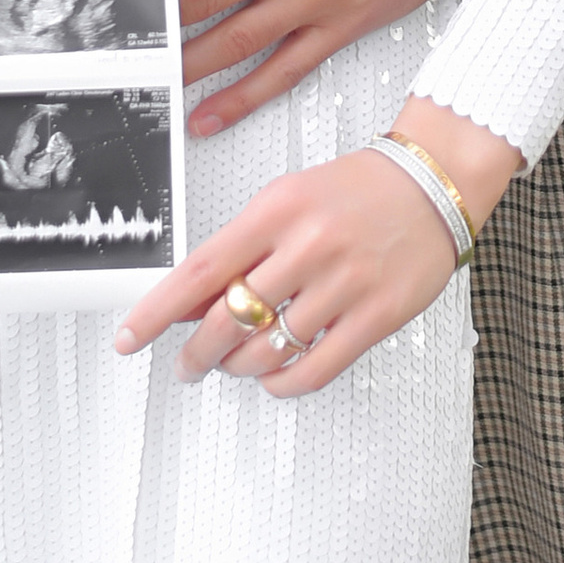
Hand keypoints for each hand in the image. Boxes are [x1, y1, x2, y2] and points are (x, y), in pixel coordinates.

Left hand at [116, 103, 521, 394]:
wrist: (433, 179)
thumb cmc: (359, 188)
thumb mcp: (289, 198)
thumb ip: (245, 247)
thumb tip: (195, 300)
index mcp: (278, 209)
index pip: (201, 270)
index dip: (157, 311)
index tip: (130, 335)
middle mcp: (309, 245)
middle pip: (229, 319)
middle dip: (196, 354)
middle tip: (186, 366)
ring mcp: (344, 282)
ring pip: (268, 350)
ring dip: (239, 367)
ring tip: (235, 364)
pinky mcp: (377, 315)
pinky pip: (315, 369)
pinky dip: (283, 383)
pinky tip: (275, 376)